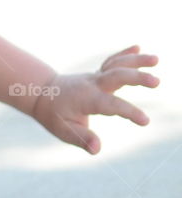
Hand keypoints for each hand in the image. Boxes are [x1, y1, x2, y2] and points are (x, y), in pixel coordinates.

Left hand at [32, 45, 158, 154]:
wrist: (41, 93)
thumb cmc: (53, 114)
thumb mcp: (63, 130)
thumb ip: (81, 138)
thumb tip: (97, 149)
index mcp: (86, 99)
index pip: (111, 105)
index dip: (128, 112)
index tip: (145, 121)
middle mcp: (92, 84)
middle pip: (116, 77)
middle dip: (137, 77)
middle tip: (157, 81)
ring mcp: (95, 77)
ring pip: (116, 65)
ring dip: (136, 61)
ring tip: (156, 59)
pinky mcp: (97, 75)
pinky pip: (111, 62)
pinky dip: (124, 54)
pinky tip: (138, 48)